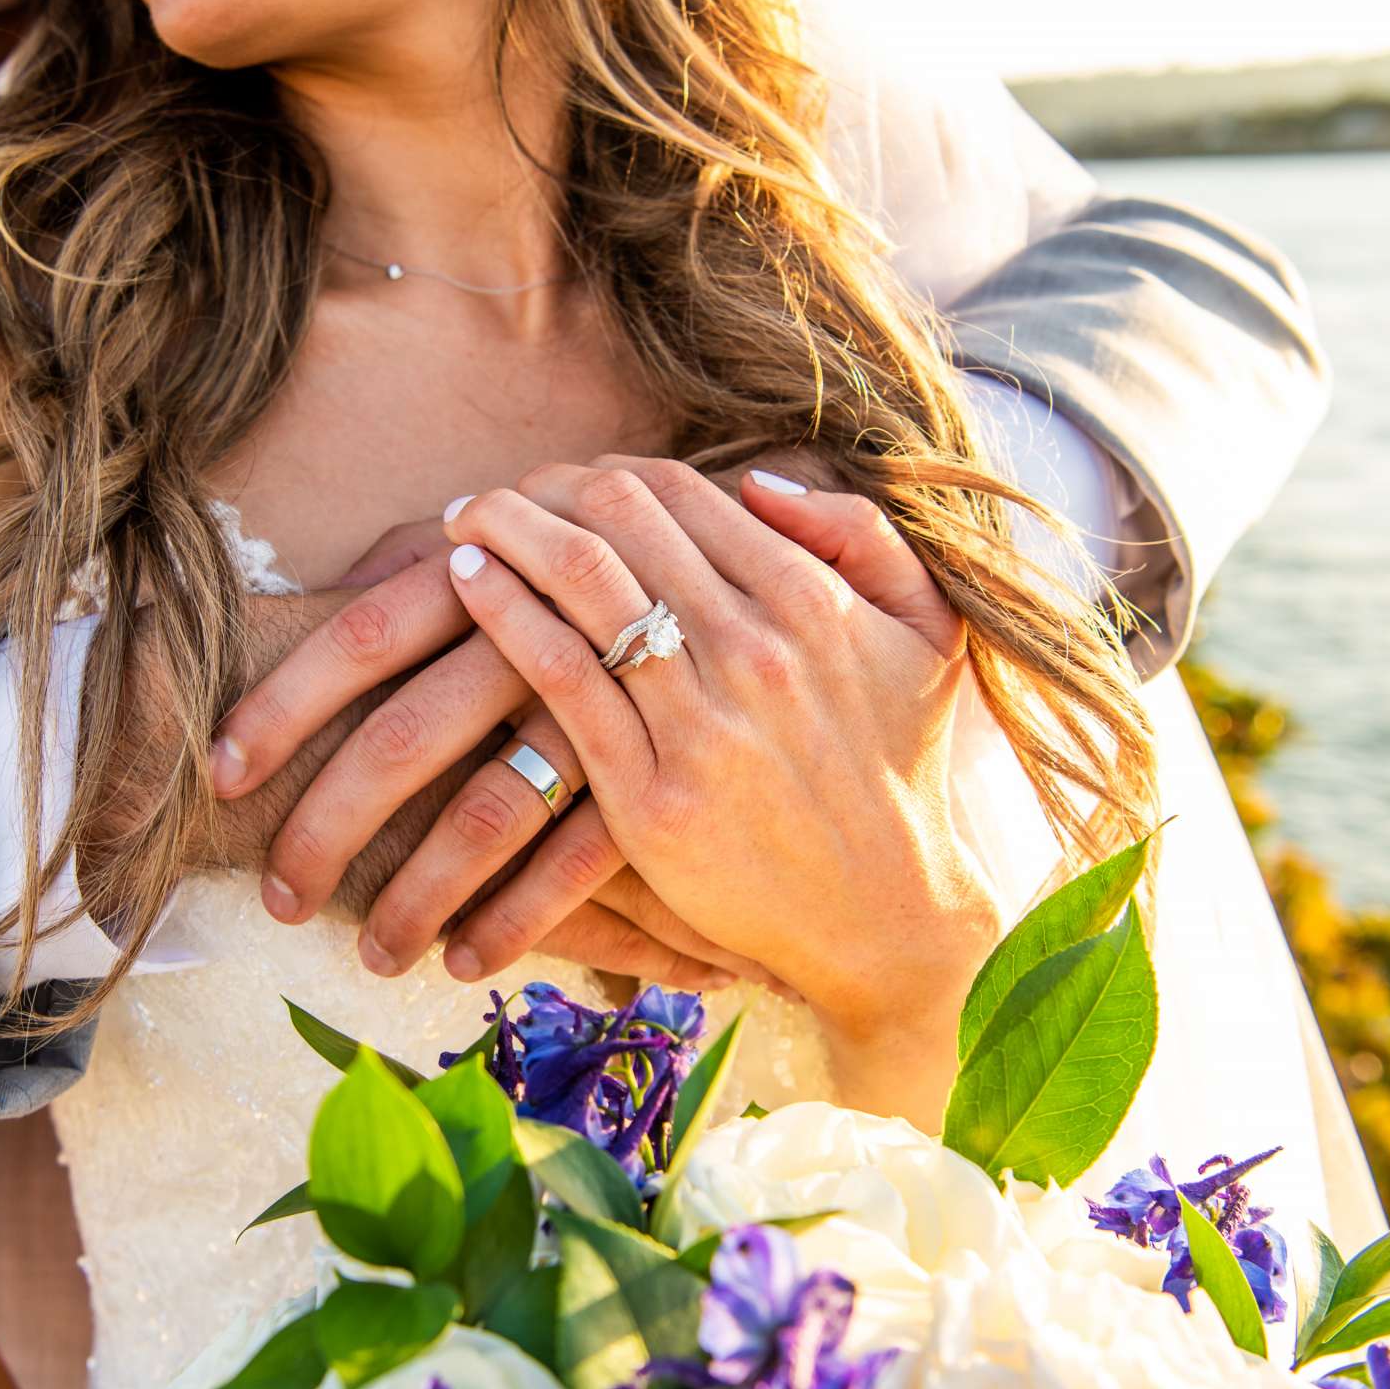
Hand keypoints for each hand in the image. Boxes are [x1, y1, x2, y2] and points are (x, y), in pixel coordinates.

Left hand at [216, 521, 754, 988]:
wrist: (807, 626)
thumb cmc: (652, 571)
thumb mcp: (546, 540)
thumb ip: (464, 553)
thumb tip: (372, 564)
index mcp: (499, 569)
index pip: (361, 632)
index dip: (280, 702)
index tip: (220, 770)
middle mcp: (544, 635)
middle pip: (401, 734)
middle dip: (324, 823)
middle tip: (278, 892)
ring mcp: (606, 716)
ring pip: (477, 816)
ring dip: (408, 895)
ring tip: (369, 955)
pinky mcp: (660, 792)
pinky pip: (563, 868)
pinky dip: (507, 919)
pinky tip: (464, 959)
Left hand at [437, 456, 999, 1118]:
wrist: (889, 918)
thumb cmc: (901, 768)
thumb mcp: (926, 633)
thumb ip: (860, 536)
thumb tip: (758, 478)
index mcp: (811, 600)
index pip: (680, 490)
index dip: (607, 470)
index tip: (567, 481)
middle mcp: (754, 647)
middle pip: (619, 516)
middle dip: (545, 486)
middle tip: (499, 493)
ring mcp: (700, 720)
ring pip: (580, 578)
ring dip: (507, 528)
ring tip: (464, 516)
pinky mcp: (650, 793)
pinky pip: (560, 672)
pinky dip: (502, 610)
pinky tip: (464, 577)